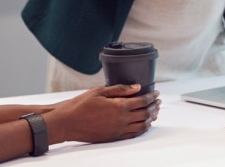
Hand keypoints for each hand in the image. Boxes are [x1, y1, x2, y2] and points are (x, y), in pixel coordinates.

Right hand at [44, 84, 160, 143]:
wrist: (67, 123)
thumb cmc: (80, 105)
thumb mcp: (99, 91)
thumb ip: (120, 89)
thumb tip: (137, 87)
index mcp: (119, 106)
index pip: (143, 101)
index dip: (152, 96)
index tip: (156, 93)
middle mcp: (122, 119)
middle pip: (146, 113)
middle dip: (154, 107)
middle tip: (158, 102)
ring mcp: (118, 130)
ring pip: (142, 125)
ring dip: (151, 118)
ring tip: (154, 112)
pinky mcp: (114, 137)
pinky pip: (133, 134)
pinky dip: (142, 128)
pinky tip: (144, 124)